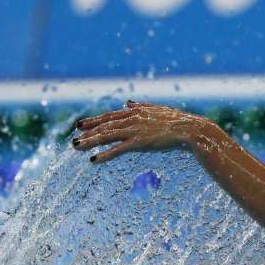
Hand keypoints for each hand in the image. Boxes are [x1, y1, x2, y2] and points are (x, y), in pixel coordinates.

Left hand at [73, 100, 210, 162]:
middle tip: (73, 140)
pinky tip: (94, 161)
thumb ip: (140, 107)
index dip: (94, 121)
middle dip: (87, 133)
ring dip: (90, 142)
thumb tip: (128, 103)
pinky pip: (118, 149)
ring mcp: (135, 130)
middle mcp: (132, 119)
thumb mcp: (157, 110)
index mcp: (136, 112)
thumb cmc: (177, 122)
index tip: (80, 125)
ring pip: (107, 136)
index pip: (110, 116)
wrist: (191, 130)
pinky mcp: (139, 142)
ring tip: (76, 148)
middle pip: (104, 126)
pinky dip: (104, 155)